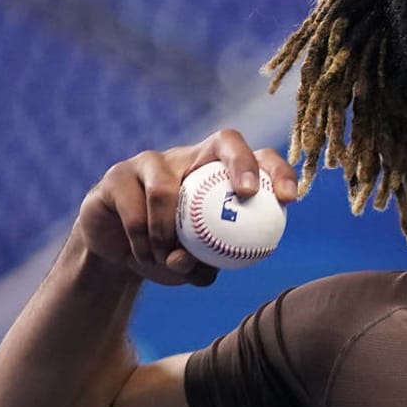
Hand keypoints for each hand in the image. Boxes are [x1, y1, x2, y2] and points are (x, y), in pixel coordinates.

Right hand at [77, 129, 299, 286]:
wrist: (120, 254)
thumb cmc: (170, 256)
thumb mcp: (194, 267)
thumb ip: (201, 266)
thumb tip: (192, 260)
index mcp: (222, 175)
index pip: (260, 158)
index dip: (278, 171)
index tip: (288, 199)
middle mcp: (192, 158)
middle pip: (227, 139)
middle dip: (242, 162)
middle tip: (245, 193)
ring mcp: (153, 161)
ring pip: (166, 189)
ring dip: (167, 233)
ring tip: (168, 260)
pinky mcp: (118, 175)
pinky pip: (135, 208)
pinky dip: (142, 239)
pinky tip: (144, 256)